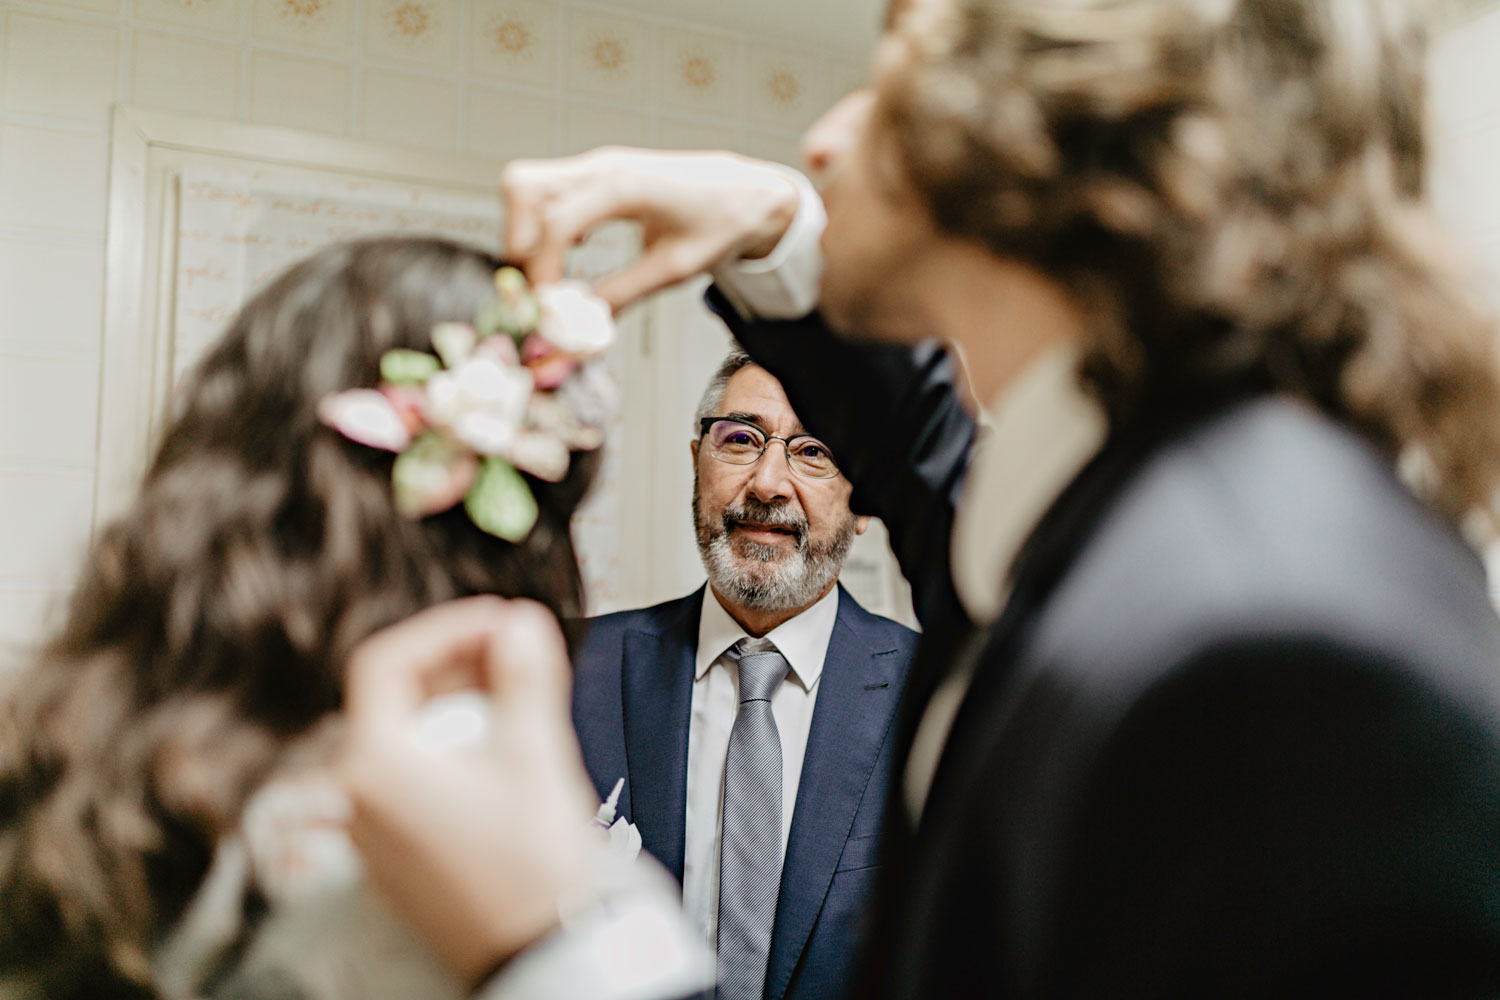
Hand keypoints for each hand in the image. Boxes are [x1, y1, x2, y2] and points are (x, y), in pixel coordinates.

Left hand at [339, 596, 600, 986]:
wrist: (543, 951)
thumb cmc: (532, 869)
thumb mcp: (534, 751)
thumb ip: (524, 674)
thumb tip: (521, 626)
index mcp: (373, 767)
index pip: (387, 662)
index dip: (445, 628)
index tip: (496, 621)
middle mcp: (360, 798)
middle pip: (395, 697)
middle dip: (459, 664)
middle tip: (516, 649)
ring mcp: (377, 830)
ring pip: (408, 736)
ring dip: (461, 703)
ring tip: (521, 694)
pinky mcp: (402, 851)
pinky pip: (416, 776)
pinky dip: (456, 746)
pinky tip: (506, 744)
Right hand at [500, 146, 800, 311]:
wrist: (745, 192)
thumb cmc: (721, 220)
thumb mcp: (676, 268)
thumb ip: (624, 294)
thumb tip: (583, 324)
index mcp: (625, 186)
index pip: (557, 221)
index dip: (542, 268)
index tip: (548, 304)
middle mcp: (602, 167)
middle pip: (523, 187)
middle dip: (519, 241)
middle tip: (540, 286)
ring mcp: (595, 166)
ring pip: (526, 185)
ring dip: (525, 231)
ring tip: (554, 272)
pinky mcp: (595, 175)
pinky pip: (546, 191)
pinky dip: (542, 222)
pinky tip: (570, 251)